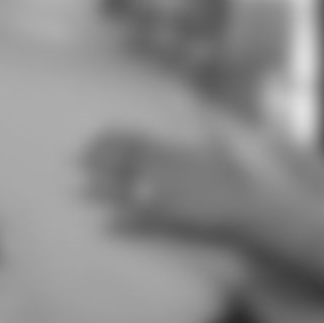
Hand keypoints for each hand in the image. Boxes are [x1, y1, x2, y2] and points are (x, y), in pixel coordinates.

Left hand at [84, 131, 253, 239]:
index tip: (89, 139)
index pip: (135, 139)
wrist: (249, 204)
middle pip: (125, 162)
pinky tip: (104, 225)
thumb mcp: (214, 141)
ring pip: (127, 191)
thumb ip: (196, 118)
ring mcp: (169, 194)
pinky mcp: (174, 218)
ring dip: (103, 191)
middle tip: (74, 161)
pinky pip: (143, 220)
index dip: (109, 139)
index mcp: (173, 151)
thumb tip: (183, 97)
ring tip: (78, 191)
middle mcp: (167, 170)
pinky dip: (124, 223)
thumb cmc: (230, 175)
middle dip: (98, 161)